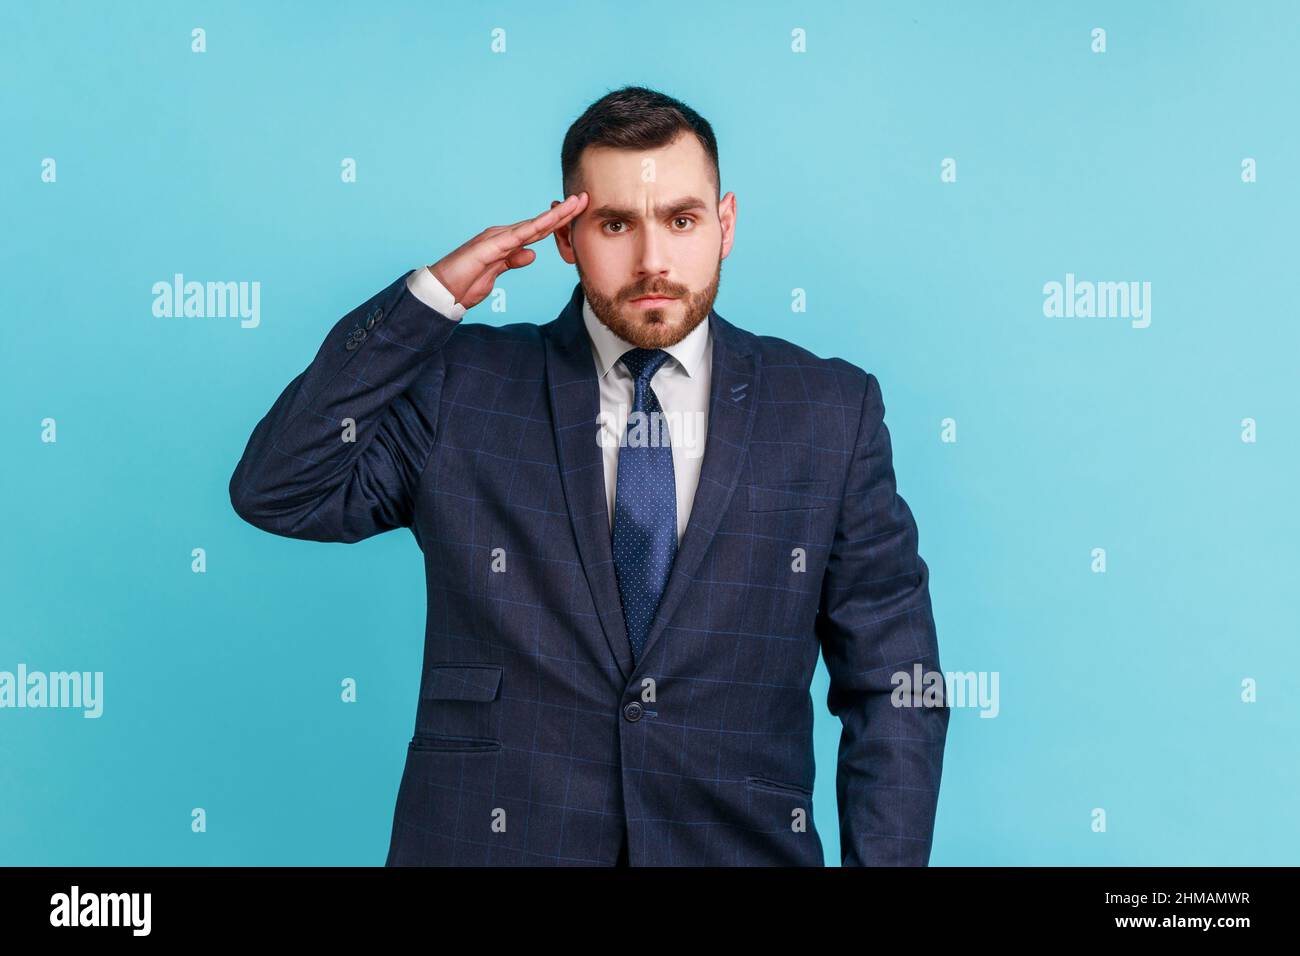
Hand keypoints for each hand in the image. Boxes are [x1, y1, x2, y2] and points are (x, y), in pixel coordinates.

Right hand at [426, 192, 588, 310]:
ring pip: (531, 225)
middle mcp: (502, 236)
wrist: (441, 291)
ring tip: (574, 204)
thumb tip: (531, 254)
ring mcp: (495, 239)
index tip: (579, 213)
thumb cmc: (464, 283)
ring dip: (554, 215)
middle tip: (584, 198)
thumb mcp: (496, 274)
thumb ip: (512, 262)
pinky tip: (548, 223)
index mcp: (506, 243)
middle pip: (539, 223)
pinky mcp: (488, 247)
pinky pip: (515, 237)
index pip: (538, 231)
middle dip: (563, 212)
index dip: (560, 222)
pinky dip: (533, 228)